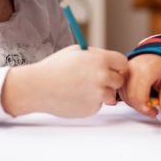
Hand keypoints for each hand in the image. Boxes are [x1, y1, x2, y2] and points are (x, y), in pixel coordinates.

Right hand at [1, 45, 127, 117]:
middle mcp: (103, 76)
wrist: (37, 87)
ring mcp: (98, 94)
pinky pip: (98, 105)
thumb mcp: (77, 52)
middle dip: (111, 80)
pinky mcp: (92, 108)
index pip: (123, 63)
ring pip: (110, 94)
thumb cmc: (55, 68)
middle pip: (120, 80)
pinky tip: (75, 97)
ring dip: (101, 92)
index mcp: (101, 60)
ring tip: (81, 88)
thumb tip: (112, 62)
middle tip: (97, 80)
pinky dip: (90, 102)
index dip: (117, 66)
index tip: (112, 69)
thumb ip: (97, 56)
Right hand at [119, 54, 160, 116]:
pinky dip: (129, 99)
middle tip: (151, 111)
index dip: (145, 108)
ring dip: (135, 105)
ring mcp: (124, 72)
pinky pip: (121, 93)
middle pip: (131, 97)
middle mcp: (132, 69)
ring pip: (125, 96)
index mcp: (146, 69)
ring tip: (147, 103)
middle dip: (141, 108)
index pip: (140, 95)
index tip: (153, 112)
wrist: (154, 55)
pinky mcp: (120, 75)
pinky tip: (139, 98)